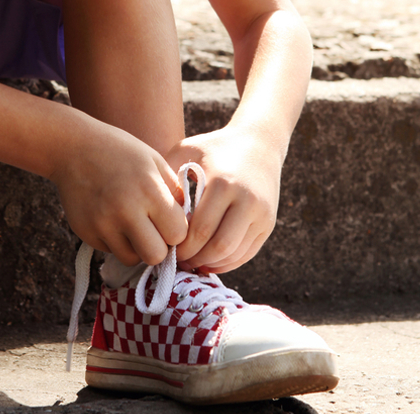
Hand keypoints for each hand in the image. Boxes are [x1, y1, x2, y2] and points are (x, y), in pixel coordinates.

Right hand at [51, 122, 186, 266]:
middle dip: (159, 247)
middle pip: (156, 256)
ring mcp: (103, 224)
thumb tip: (189, 226)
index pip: (178, 234)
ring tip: (133, 227)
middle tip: (154, 232)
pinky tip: (113, 221)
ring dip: (137, 248)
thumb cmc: (121, 153)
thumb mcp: (155, 162)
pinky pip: (111, 251)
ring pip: (132, 259)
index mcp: (150, 191)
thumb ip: (175, 194)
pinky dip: (116, 243)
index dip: (176, 231)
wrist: (73, 147)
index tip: (169, 221)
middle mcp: (126, 211)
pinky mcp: (86, 233)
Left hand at [166, 127, 280, 273]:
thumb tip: (150, 214)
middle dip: (195, 259)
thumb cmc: (213, 148)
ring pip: (233, 254)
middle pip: (218, 247)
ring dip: (210, 264)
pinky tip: (209, 261)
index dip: (181, 247)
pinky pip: (246, 254)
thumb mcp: (187, 151)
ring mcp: (262, 214)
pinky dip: (226, 263)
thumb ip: (168, 178)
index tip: (168, 249)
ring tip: (191, 262)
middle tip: (178, 261)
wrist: (259, 143)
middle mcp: (247, 201)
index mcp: (224, 184)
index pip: (199, 230)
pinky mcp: (268, 224)